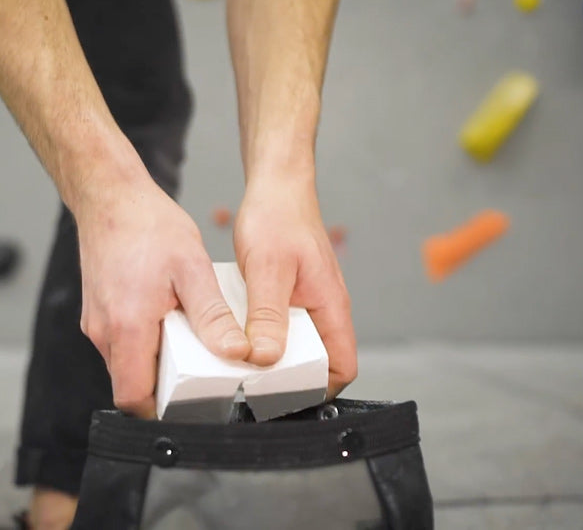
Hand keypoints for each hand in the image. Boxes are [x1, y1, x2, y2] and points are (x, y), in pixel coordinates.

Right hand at [76, 173, 249, 417]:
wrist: (109, 197)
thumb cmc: (146, 226)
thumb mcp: (192, 269)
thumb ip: (213, 317)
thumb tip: (236, 353)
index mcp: (126, 327)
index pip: (132, 397)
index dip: (159, 412)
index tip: (188, 407)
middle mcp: (104, 331)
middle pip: (130, 383)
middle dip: (163, 387)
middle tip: (198, 376)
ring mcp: (96, 322)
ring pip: (125, 364)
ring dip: (154, 363)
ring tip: (189, 345)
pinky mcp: (98, 312)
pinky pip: (120, 343)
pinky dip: (143, 343)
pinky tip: (169, 322)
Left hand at [234, 173, 357, 397]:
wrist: (276, 185)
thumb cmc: (278, 217)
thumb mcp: (267, 269)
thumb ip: (267, 316)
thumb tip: (265, 358)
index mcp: (331, 307)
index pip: (343, 366)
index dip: (321, 389)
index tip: (288, 397)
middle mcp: (326, 307)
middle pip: (319, 361)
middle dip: (292, 377)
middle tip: (257, 386)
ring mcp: (309, 300)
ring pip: (299, 344)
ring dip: (275, 356)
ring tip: (244, 365)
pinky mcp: (292, 293)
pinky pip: (283, 326)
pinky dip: (264, 335)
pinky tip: (239, 334)